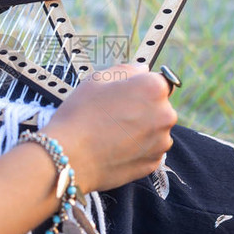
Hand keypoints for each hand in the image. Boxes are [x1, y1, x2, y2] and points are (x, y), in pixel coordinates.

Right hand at [42, 64, 176, 192]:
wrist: (68, 157)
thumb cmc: (79, 115)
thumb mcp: (97, 79)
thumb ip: (125, 70)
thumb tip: (141, 70)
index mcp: (153, 88)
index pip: (158, 81)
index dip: (140, 87)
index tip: (124, 95)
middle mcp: (165, 114)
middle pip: (159, 107)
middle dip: (143, 109)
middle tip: (113, 115)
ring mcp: (161, 142)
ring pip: (155, 130)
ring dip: (141, 130)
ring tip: (112, 134)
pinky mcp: (153, 163)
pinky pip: (149, 150)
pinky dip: (137, 149)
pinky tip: (115, 148)